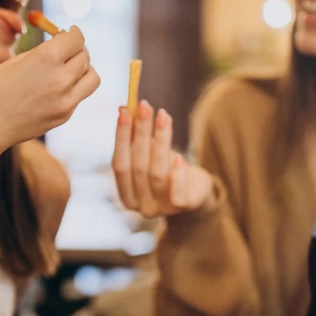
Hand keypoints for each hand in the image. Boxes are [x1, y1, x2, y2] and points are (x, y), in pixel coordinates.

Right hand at [0, 26, 99, 154]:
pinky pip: (79, 96)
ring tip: (69, 69)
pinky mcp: (64, 116)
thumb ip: (42, 53)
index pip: (76, 39)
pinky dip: (74, 88)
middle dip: (78, 50)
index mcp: (47, 58)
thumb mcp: (16, 61)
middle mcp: (61, 79)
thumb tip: (60, 45)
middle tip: (68, 49)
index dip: (73, 33)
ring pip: (92, 78)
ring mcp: (66, 101)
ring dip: (84, 70)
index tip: (70, 32)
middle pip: (85, 57)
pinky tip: (57, 88)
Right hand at [112, 100, 213, 217]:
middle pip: (138, 166)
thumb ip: (136, 140)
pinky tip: (179, 156)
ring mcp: (162, 208)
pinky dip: (177, 174)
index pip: (119, 165)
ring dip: (160, 142)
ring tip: (163, 116)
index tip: (124, 111)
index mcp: (127, 195)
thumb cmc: (168, 170)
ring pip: (157, 173)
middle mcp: (141, 206)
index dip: (121, 137)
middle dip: (141, 133)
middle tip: (145, 106)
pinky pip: (177, 193)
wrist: (196, 192)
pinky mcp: (183, 208)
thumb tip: (126, 109)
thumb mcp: (150, 156)